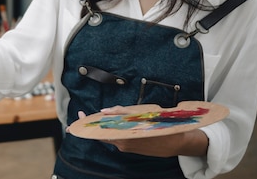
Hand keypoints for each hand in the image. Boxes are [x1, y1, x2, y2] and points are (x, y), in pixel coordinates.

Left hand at [67, 105, 208, 157]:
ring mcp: (127, 145)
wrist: (177, 142)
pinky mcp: (130, 146)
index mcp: (127, 136)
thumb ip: (125, 113)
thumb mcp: (145, 115)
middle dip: (89, 125)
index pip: (103, 129)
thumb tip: (108, 111)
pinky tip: (104, 123)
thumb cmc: (162, 126)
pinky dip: (108, 130)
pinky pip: (115, 137)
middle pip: (102, 133)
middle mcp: (124, 143)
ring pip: (108, 135)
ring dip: (98, 127)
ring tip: (88, 118)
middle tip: (79, 116)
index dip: (90, 124)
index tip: (81, 116)